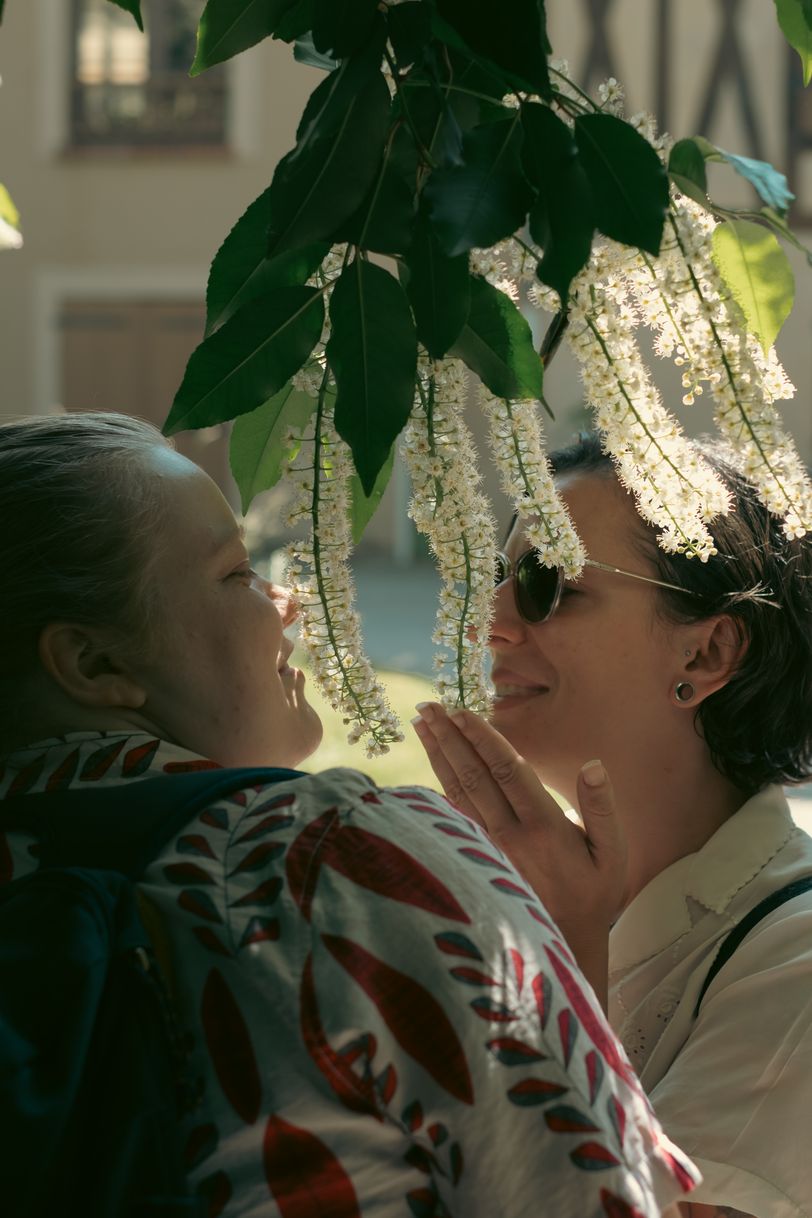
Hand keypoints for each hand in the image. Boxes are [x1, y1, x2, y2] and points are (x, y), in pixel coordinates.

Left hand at [412, 702, 627, 1006]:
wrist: (567, 944)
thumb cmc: (595, 893)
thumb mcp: (613, 852)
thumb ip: (601, 807)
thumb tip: (593, 764)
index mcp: (543, 827)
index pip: (506, 771)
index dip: (482, 739)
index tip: (461, 711)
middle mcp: (509, 836)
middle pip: (472, 776)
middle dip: (449, 737)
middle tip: (428, 705)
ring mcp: (488, 849)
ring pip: (457, 793)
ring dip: (438, 756)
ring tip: (421, 724)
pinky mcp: (477, 859)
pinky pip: (454, 816)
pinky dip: (437, 787)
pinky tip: (427, 767)